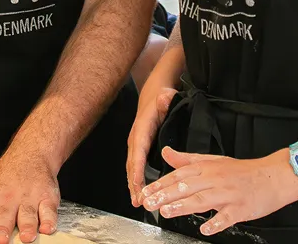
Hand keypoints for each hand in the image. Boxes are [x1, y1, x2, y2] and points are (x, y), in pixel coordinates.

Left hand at [0, 149, 59, 243]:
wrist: (30, 154)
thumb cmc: (2, 176)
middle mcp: (9, 200)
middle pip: (4, 217)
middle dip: (2, 229)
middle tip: (0, 240)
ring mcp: (28, 199)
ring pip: (28, 215)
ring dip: (27, 226)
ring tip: (25, 237)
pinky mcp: (46, 199)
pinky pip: (49, 211)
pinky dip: (49, 220)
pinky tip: (48, 228)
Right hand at [126, 82, 177, 205]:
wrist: (153, 95)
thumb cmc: (161, 97)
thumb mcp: (165, 95)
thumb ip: (165, 98)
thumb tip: (164, 97)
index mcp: (142, 128)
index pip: (139, 150)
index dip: (137, 167)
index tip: (137, 182)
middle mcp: (136, 138)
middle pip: (132, 163)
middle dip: (134, 182)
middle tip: (138, 200)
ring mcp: (136, 144)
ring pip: (132, 167)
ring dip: (133, 185)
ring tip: (137, 202)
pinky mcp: (139, 149)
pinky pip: (135, 167)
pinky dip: (135, 180)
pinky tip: (139, 193)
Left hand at [140, 146, 297, 234]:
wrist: (271, 176)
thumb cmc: (241, 171)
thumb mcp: (213, 160)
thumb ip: (187, 159)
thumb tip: (166, 152)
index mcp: (207, 168)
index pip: (178, 175)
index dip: (161, 183)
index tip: (145, 192)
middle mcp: (215, 179)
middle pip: (187, 186)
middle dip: (165, 195)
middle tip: (149, 203)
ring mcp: (228, 194)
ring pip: (203, 200)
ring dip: (183, 206)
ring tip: (167, 212)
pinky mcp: (241, 208)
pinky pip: (227, 216)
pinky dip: (216, 222)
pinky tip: (205, 229)